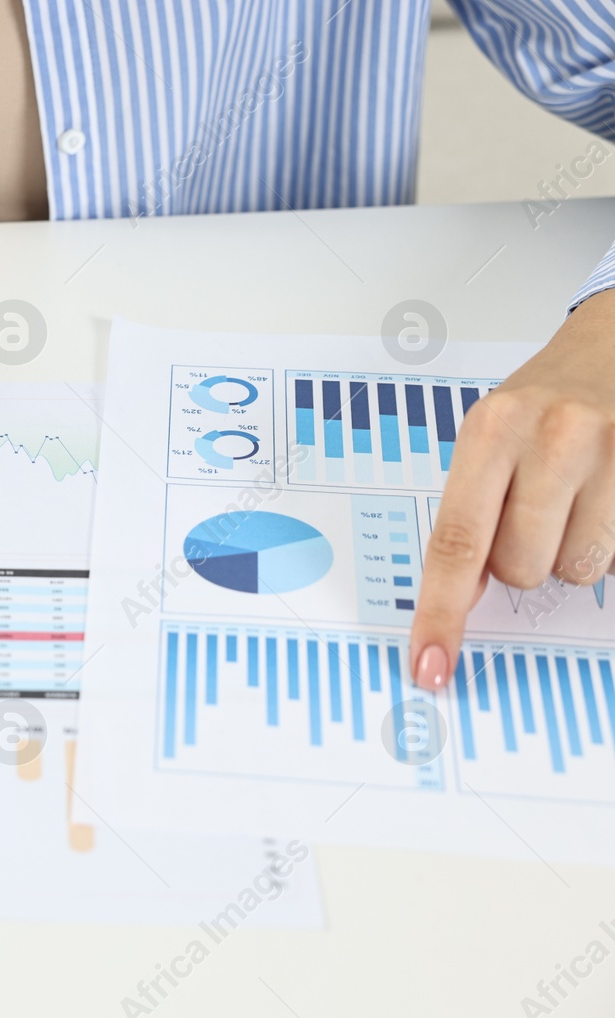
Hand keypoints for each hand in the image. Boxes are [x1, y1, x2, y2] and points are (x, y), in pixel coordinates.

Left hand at [410, 289, 614, 688]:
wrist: (610, 346)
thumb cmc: (541, 403)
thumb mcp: (489, 440)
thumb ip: (472, 513)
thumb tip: (461, 596)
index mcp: (490, 431)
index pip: (457, 544)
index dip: (442, 613)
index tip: (429, 664)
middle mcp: (550, 437)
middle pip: (522, 567)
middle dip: (522, 559)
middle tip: (533, 513)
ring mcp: (611, 452)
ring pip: (577, 568)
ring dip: (570, 552)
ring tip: (574, 501)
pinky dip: (607, 541)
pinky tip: (603, 500)